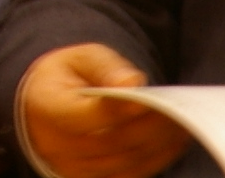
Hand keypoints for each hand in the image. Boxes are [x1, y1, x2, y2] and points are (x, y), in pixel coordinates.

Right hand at [18, 44, 192, 177]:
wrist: (46, 102)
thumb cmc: (68, 77)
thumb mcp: (81, 59)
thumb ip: (106, 67)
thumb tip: (132, 82)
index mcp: (45, 107)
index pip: (85, 115)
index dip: (119, 110)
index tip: (148, 98)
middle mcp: (54, 144)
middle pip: (111, 143)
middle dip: (149, 128)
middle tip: (178, 111)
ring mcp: (72, 167)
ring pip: (125, 163)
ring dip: (157, 146)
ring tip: (179, 124)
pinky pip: (130, 175)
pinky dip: (155, 160)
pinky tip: (170, 142)